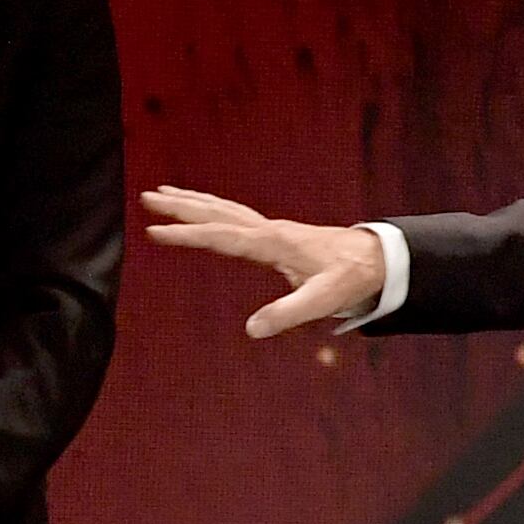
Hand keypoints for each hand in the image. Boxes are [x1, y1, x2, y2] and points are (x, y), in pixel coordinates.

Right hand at [141, 186, 386, 337]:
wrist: (375, 259)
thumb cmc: (349, 279)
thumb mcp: (322, 301)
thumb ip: (287, 315)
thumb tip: (251, 329)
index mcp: (272, 243)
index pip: (221, 235)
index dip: (187, 234)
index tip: (155, 232)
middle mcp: (268, 230)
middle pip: (217, 212)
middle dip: (182, 206)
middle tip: (148, 197)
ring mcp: (271, 228)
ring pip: (224, 209)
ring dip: (194, 201)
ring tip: (164, 194)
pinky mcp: (275, 233)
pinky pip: (235, 215)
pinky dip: (213, 208)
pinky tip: (203, 211)